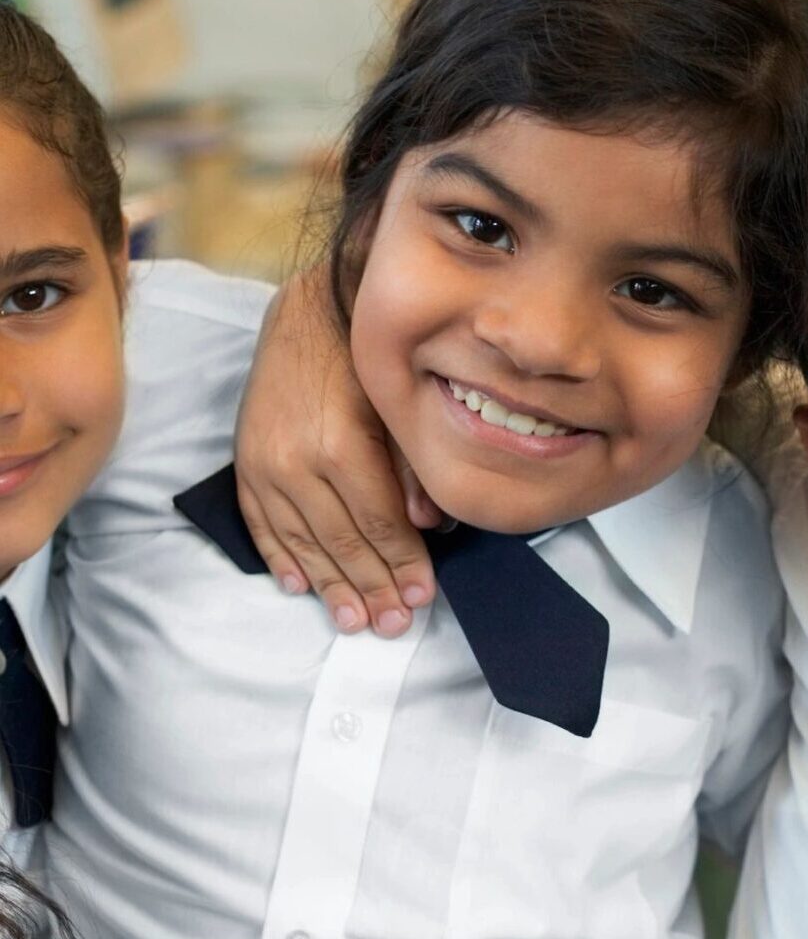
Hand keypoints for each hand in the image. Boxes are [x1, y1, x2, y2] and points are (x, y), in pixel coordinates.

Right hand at [233, 266, 439, 636]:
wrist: (310, 312)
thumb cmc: (366, 359)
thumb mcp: (400, 406)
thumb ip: (413, 469)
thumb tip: (429, 528)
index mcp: (342, 447)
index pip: (380, 525)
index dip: (403, 566)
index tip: (423, 598)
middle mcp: (297, 462)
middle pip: (342, 542)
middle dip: (372, 588)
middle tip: (393, 626)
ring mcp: (266, 464)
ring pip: (302, 542)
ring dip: (330, 586)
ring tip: (354, 621)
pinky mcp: (246, 460)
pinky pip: (261, 523)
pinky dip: (280, 558)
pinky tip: (299, 587)